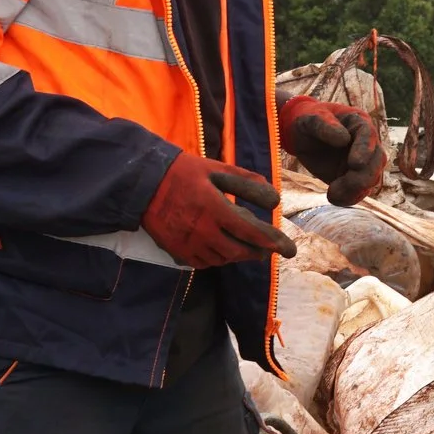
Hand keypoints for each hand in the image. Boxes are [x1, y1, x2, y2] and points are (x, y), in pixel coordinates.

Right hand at [142, 154, 298, 267]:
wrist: (144, 184)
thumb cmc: (183, 173)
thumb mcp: (216, 169)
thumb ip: (246, 182)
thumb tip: (274, 199)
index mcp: (214, 208)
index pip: (251, 232)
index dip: (273, 242)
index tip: (289, 250)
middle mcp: (202, 231)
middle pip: (238, 251)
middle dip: (257, 252)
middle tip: (268, 250)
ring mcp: (188, 244)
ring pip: (222, 259)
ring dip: (238, 255)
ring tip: (247, 248)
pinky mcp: (177, 252)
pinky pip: (204, 263)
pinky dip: (218, 259)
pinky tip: (222, 250)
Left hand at [279, 96, 384, 205]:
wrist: (301, 135)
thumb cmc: (308, 121)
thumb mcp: (311, 119)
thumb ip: (325, 126)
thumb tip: (344, 139)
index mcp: (360, 123)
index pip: (369, 136)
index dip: (364, 150)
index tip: (354, 164)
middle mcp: (367, 143)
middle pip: (377, 161)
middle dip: (362, 176)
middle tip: (340, 186)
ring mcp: (363, 162)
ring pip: (371, 179)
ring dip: (355, 190)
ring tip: (332, 194)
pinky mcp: (354, 177)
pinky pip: (359, 191)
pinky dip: (350, 198)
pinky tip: (334, 199)